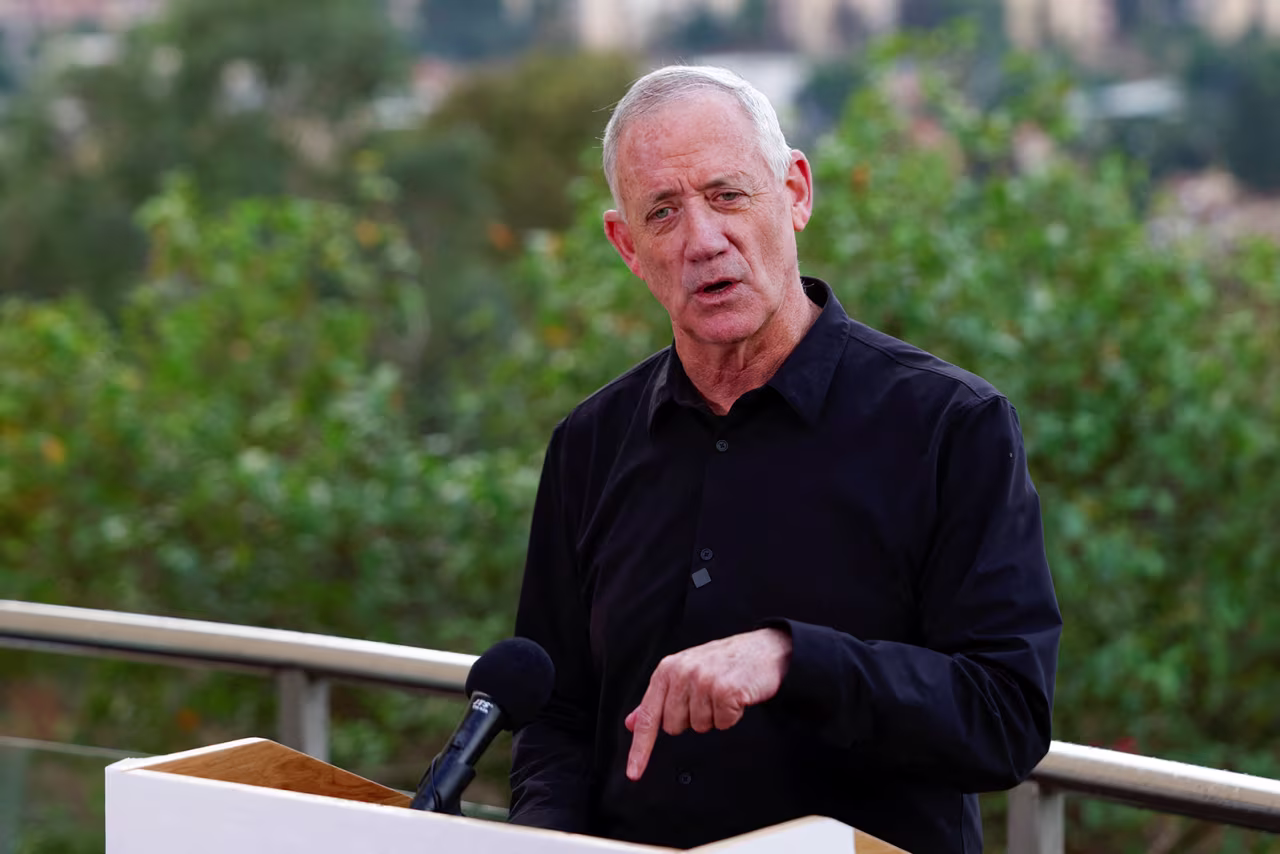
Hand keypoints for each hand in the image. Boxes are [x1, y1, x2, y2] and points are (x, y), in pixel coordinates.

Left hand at [623, 627, 791, 779]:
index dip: (640, 748)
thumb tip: (632, 722)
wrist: (765, 649)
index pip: (648, 716)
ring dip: (714, 716)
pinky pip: (723, 723)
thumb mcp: (684, 673)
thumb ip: (658, 699)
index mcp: (667, 670)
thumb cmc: (723, 662)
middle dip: (691, 719)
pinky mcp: (726, 690)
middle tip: (707, 697)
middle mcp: (682, 673)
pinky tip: (736, 696)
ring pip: (700, 726)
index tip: (634, 772)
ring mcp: (704, 681)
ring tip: (723, 693)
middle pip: (674, 726)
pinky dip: (732, 716)